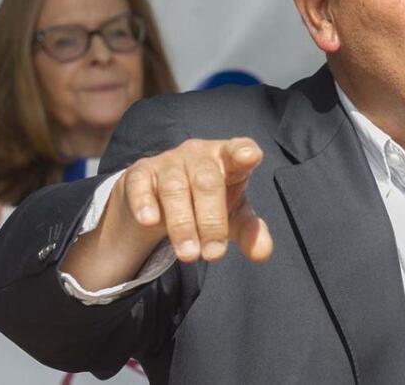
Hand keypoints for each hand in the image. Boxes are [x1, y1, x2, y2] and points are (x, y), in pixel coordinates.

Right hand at [117, 137, 271, 263]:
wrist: (158, 200)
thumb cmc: (205, 202)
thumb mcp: (232, 217)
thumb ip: (249, 232)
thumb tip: (263, 253)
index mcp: (227, 159)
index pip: (238, 150)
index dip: (243, 151)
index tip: (250, 157)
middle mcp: (198, 155)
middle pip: (207, 181)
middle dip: (211, 220)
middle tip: (213, 255)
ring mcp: (168, 162)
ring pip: (175, 188)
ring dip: (182, 223)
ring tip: (189, 255)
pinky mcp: (141, 173)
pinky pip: (141, 185)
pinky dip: (144, 202)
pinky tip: (149, 222)